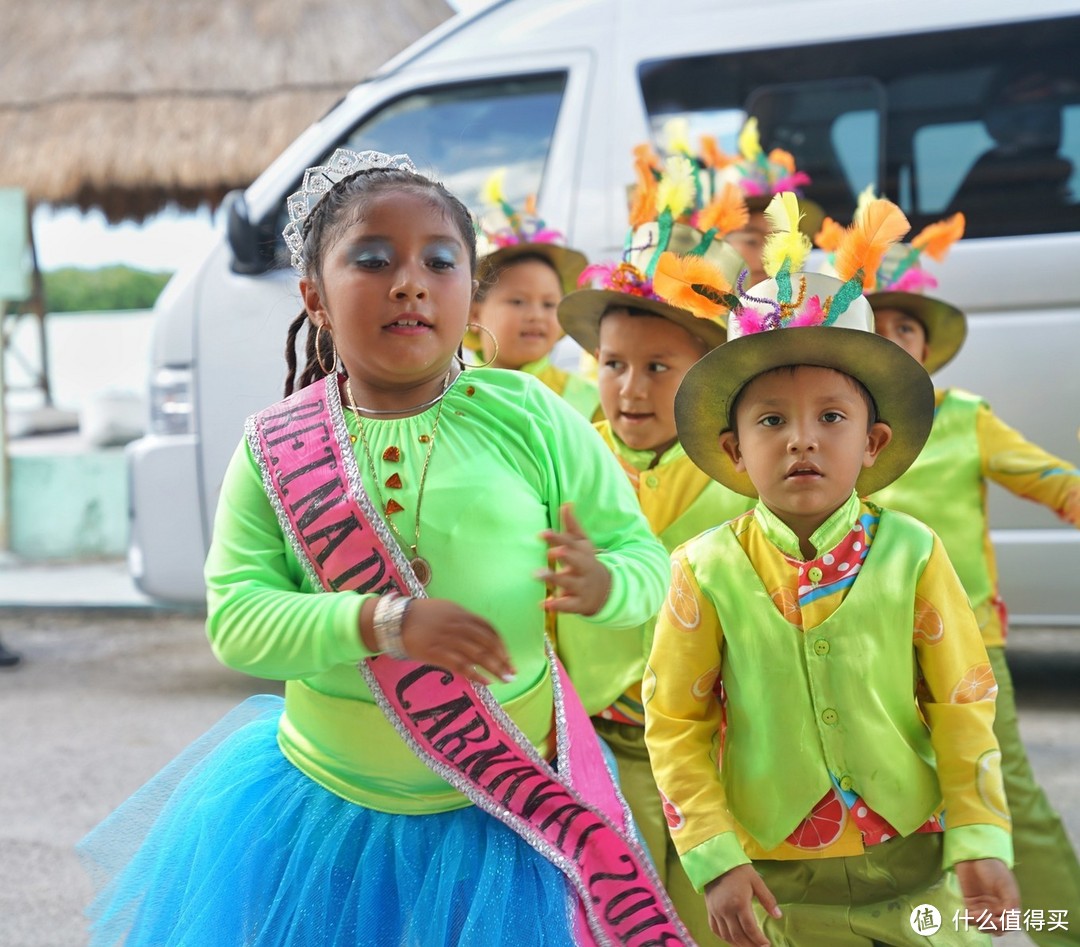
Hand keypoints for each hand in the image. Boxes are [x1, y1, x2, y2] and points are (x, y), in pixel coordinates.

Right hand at [363, 597, 515, 685]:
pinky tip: (486, 682)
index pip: (488, 629)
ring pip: (478, 656)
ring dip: (495, 668)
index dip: (501, 644)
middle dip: (503, 659)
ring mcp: (448, 640)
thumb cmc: (420, 616)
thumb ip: (462, 620)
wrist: (395, 621)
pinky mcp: (437, 654)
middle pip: (487, 644)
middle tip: (513, 672)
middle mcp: (458, 626)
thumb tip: (479, 633)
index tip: (507, 655)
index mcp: (461, 614)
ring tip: (505, 679)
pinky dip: (476, 675)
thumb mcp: (445, 609)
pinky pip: (462, 666)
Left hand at [538, 503, 611, 616]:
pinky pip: (568, 605)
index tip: (541, 534)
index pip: (570, 543)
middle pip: (575, 561)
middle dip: (565, 556)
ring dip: (554, 578)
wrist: (605, 590)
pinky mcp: (579, 603)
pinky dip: (556, 605)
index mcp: (582, 552)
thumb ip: (572, 526)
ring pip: (569, 582)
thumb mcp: (582, 544)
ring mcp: (582, 586)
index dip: (557, 538)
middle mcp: (583, 568)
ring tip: (536, 574)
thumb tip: (566, 503)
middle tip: (550, 553)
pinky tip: (544, 604)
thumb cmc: (586, 562)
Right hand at [704, 864, 780, 946]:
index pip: (750, 929)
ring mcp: (716, 912)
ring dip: (739, 945)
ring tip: (749, 946)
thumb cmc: (738, 870)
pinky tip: (734, 940)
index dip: (759, 940)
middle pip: (739, 936)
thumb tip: (778, 916)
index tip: (767, 945)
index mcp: (739, 903)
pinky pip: (716, 930)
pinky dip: (725, 938)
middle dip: (751, 946)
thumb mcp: (756, 881)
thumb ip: (768, 899)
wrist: (716, 861)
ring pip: (727, 936)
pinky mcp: (710, 911)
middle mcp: (726, 910)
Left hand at [954, 858, 1019, 936]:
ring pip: (984, 926)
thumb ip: (1010, 902)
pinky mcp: (970, 905)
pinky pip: (971, 918)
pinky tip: (968, 914)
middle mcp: (997, 910)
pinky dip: (970, 920)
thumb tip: (1011, 919)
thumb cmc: (993, 868)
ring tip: (975, 914)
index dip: (1004, 926)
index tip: (996, 920)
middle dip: (992, 927)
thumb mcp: (1005, 884)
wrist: (974, 857)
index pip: (1010, 924)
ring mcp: (984, 908)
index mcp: (1010, 906)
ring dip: (980, 924)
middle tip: (985, 917)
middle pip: (997, 929)